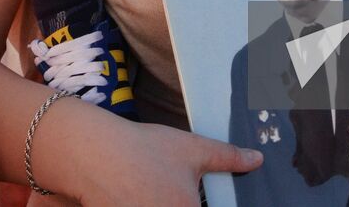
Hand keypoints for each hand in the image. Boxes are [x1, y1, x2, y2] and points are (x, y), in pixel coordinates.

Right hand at [73, 120, 261, 205]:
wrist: (93, 153)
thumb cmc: (143, 149)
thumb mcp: (192, 148)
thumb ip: (228, 157)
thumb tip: (256, 159)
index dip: (203, 203)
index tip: (199, 197)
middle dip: (186, 202)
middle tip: (172, 188)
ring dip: (164, 202)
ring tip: (156, 190)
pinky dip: (145, 205)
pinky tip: (141, 195)